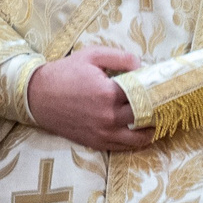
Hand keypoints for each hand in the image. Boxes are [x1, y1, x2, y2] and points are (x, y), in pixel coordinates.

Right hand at [25, 47, 154, 152]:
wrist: (37, 96)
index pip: (144, 95)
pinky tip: (140, 132)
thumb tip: (142, 66)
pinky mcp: (96, 142)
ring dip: (150, 130)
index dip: (156, 91)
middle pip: (145, 117)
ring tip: (156, 120)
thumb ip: (121, 58)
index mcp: (109, 93)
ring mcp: (102, 133)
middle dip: (157, 110)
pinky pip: (123, 147)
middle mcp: (108, 117)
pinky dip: (135, 141)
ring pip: (138, 139)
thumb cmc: (64, 73)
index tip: (165, 88)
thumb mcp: (92, 55)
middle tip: (164, 103)